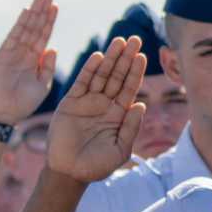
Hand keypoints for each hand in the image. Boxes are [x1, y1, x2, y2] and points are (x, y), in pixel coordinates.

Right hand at [0, 0, 59, 121]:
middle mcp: (24, 53)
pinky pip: (14, 35)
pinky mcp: (3, 54)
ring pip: (26, 28)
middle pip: (35, 27)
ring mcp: (13, 52)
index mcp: (34, 60)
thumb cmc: (23, 103)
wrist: (4, 114)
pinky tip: (27, 11)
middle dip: (42, 11)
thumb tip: (52, 48)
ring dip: (33, 12)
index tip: (55, 7)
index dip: (49, 21)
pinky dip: (21, 23)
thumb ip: (48, 67)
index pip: (43, 36)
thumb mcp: (42, 85)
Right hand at [47, 37, 147, 182]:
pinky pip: (82, 83)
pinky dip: (90, 69)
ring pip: (101, 75)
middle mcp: (104, 105)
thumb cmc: (96, 165)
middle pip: (117, 76)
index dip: (136, 72)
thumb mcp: (120, 149)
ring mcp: (87, 102)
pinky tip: (99, 56)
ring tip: (120, 41)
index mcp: (118, 114)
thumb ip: (131, 128)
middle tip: (135, 39)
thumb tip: (141, 105)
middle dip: (126, 58)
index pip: (129, 88)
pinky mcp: (70, 103)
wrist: (68, 172)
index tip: (142, 55)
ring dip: (111, 58)